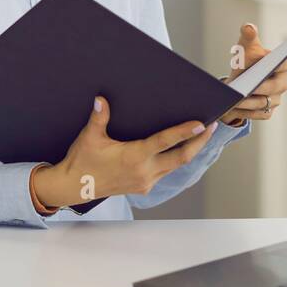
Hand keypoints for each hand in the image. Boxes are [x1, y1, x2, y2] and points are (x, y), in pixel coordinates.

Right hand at [31, 95, 214, 208]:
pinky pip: (165, 172)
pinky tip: (178, 150)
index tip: (201, 124)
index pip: (166, 142)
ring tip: (200, 135)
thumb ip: (99, 118)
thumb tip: (101, 99)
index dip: (185, 132)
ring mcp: (146, 182)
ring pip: (175, 166)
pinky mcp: (143, 187)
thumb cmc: (83, 162)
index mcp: (134, 157)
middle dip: (198, 142)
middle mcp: (144, 172)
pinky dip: (174, 160)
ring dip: (189, 151)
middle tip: (211, 127)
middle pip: (181, 157)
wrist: (75, 187)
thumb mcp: (89, 138)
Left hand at [218, 23, 286, 125]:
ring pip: (264, 103)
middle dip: (261, 88)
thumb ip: (248, 36)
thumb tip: (248, 27)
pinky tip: (234, 109)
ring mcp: (275, 100)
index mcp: (282, 66)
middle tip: (247, 88)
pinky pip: (258, 114)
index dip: (281, 64)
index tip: (273, 63)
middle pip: (275, 87)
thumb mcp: (245, 48)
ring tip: (235, 100)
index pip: (286, 64)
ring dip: (250, 102)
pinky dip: (246, 112)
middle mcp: (282, 84)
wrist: (238, 82)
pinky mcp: (266, 112)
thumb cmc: (246, 62)